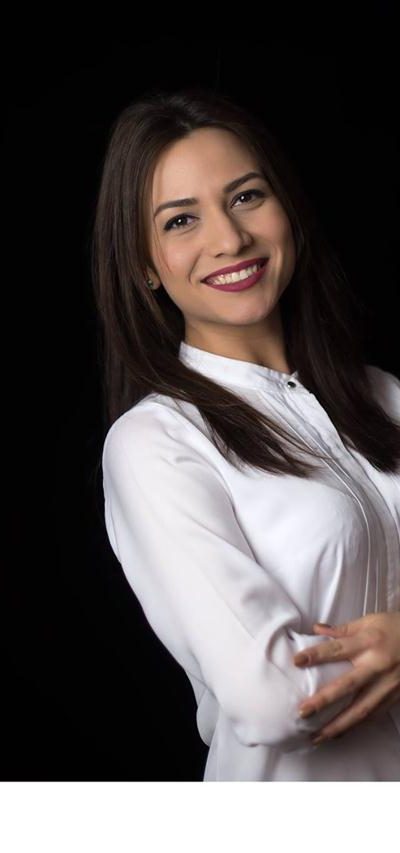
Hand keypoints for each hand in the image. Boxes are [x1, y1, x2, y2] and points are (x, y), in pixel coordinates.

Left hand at [293, 611, 399, 744]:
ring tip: (317, 737)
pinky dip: (355, 727)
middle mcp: (378, 665)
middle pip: (348, 686)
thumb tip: (316, 629)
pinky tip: (339, 735)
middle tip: (302, 712)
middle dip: (324, 701)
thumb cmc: (395, 627)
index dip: (317, 655)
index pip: (338, 649)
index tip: (297, 661)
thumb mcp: (370, 621)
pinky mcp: (395, 698)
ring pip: (361, 710)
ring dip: (338, 725)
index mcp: (369, 642)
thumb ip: (342, 629)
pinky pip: (373, 716)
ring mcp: (388, 685)